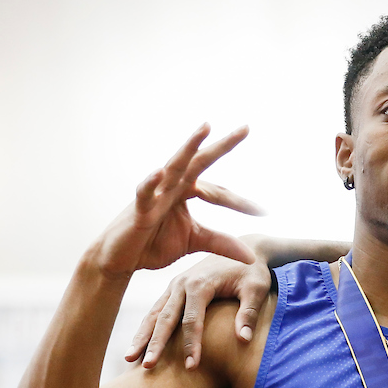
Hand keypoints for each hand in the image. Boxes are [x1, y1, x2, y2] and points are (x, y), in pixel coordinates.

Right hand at [93, 124, 261, 279]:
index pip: (219, 192)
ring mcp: (155, 195)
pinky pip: (145, 193)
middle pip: (200, 162)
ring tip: (205, 127)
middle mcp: (172, 186)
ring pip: (174, 166)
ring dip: (189, 147)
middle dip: (222, 145)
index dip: (242, 202)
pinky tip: (159, 172)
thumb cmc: (153, 244)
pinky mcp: (138, 210)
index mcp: (186, 191)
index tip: (265, 212)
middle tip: (246, 128)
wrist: (122, 259)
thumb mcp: (195, 242)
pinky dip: (151, 182)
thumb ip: (222, 243)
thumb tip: (252, 256)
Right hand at [125, 250, 272, 368]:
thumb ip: (249, 312)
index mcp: (200, 284)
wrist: (245, 248)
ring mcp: (174, 286)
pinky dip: (145, 328)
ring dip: (142, 337)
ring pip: (153, 314)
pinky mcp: (173, 290)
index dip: (191, 345)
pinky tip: (138, 346)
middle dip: (156, 344)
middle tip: (148, 368)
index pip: (192, 320)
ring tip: (129, 360)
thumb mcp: (257, 288)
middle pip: (165, 318)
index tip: (190, 368)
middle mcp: (182, 284)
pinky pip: (155, 311)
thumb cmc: (253, 271)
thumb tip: (243, 340)